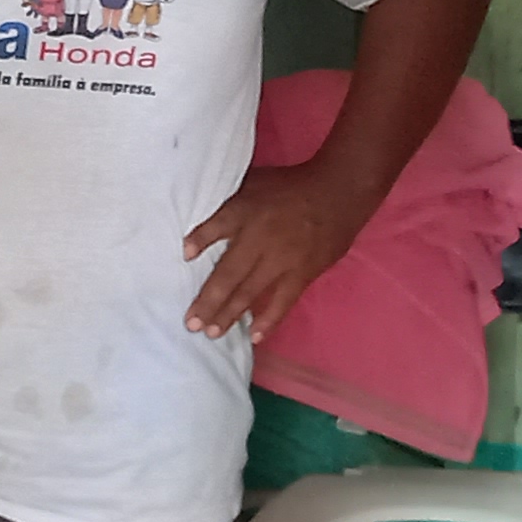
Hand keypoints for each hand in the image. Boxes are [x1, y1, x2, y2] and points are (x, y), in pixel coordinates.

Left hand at [184, 164, 377, 341]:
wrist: (338, 192)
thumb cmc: (288, 188)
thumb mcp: (250, 186)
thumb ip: (221, 216)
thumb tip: (188, 247)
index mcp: (246, 215)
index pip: (216, 235)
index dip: (198, 246)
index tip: (183, 260)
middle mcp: (262, 240)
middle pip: (230, 275)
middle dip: (209, 302)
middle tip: (191, 325)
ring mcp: (284, 259)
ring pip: (252, 291)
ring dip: (231, 314)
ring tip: (213, 333)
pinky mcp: (305, 273)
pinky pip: (284, 301)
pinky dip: (269, 319)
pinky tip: (255, 335)